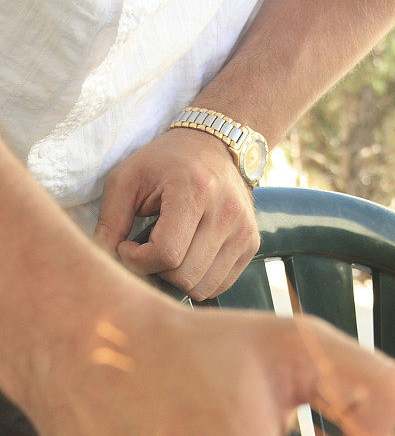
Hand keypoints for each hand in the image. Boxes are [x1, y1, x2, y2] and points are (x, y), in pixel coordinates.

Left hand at [93, 128, 258, 299]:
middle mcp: (227, 214)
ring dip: (177, 280)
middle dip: (156, 271)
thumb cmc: (166, 162)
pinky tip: (187, 258)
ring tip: (167, 254)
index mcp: (195, 191)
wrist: (217, 148)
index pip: (167, 253)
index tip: (128, 245)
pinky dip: (198, 280)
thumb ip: (111, 220)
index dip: (138, 260)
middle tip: (146, 251)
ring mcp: (244, 232)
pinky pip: (219, 286)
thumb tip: (102, 261)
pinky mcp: (251, 245)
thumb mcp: (128, 178)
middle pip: (185, 276)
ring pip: (203, 288)